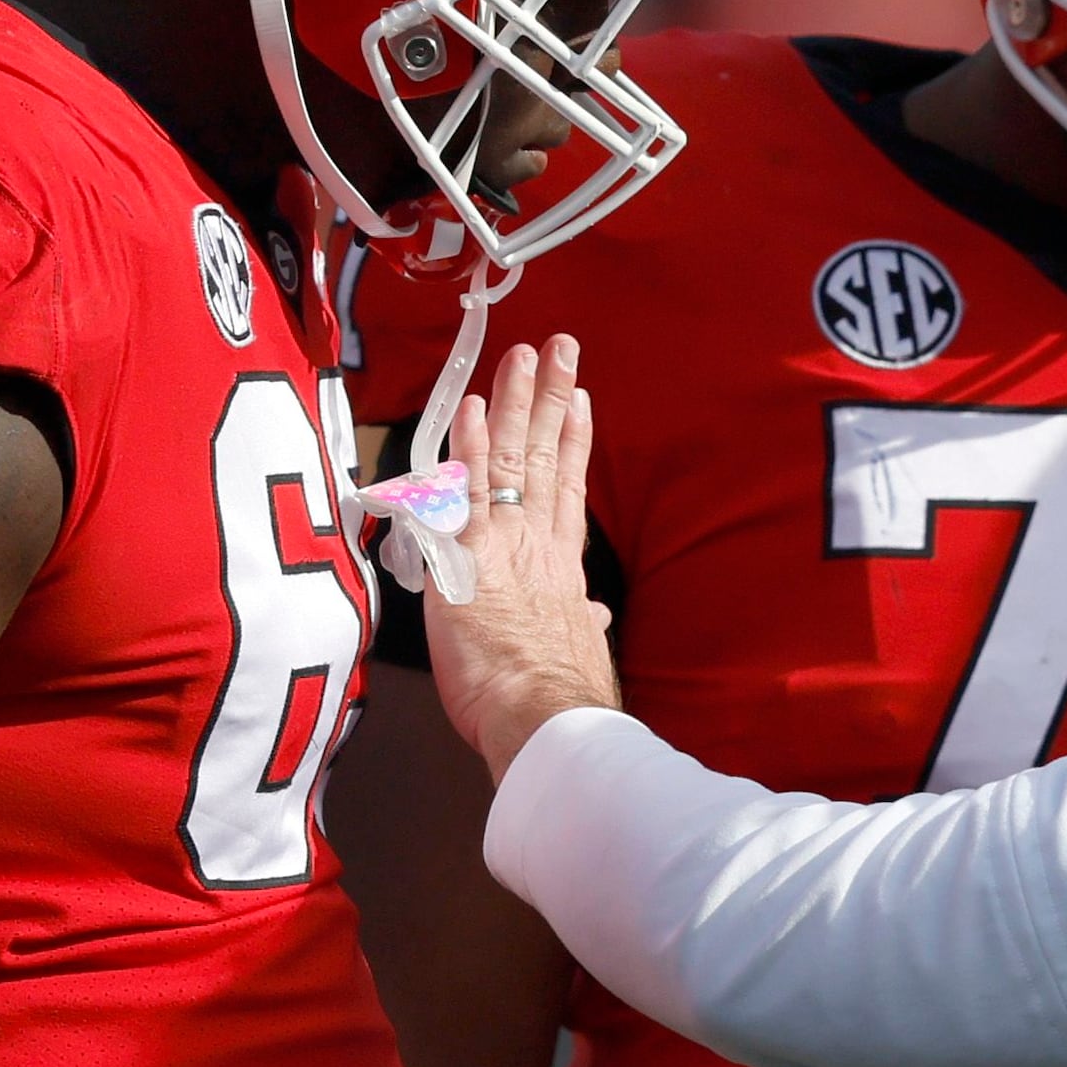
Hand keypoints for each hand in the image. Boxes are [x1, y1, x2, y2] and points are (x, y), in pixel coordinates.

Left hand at [422, 333, 622, 780]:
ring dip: (518, 401)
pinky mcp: (471, 555)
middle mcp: (539, 545)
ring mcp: (506, 544)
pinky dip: (473, 446)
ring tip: (526, 353)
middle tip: (561, 348)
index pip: (567, 492)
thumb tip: (596, 614)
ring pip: (514, 458)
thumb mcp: (577, 655)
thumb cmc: (555, 701)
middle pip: (547, 458)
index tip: (577, 401)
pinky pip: (470, 489)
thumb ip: (583, 622)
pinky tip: (477, 406)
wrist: (544, 719)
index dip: (572, 443)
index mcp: (561, 570)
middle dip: (553, 399)